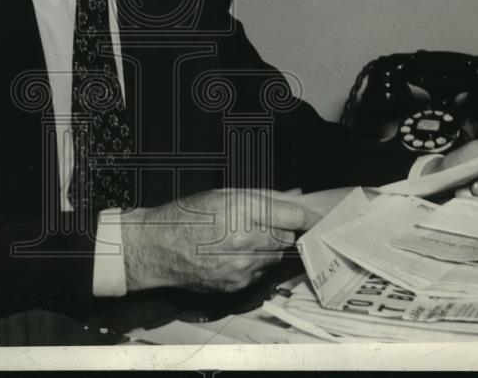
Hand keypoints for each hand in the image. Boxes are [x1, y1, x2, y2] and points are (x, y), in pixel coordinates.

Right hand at [120, 188, 315, 292]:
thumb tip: (294, 194)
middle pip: (286, 237)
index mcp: (243, 211)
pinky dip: (253, 263)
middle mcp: (246, 240)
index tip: (319, 218)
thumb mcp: (223, 193)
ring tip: (241, 238)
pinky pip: (260, 272)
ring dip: (267, 247)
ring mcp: (242, 266)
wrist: (157, 248)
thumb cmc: (186, 215)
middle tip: (261, 222)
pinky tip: (231, 253)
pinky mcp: (237, 284)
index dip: (309, 217)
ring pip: (274, 256)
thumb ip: (263, 196)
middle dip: (280, 228)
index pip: (293, 217)